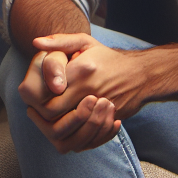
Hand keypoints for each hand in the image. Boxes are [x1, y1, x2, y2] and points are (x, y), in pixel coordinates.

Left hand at [18, 33, 130, 152]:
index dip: (39, 100)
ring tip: (53, 121)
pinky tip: (74, 128)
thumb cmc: (107, 57)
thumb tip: (35, 42)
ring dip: (62, 128)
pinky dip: (81, 136)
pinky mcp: (114, 118)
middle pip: (57, 113)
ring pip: (75, 129)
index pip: (50, 94)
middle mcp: (91, 89)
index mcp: (80, 71)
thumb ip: (58, 41)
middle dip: (45, 116)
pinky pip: (93, 135)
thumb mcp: (84, 42)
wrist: (142, 73)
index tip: (34, 100)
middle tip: (39, 113)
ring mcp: (104, 106)